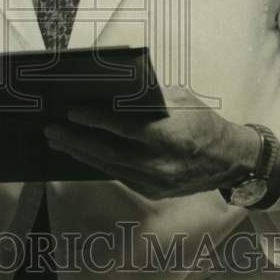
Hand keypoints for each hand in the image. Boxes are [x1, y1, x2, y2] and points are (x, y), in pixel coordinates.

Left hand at [44, 85, 259, 199]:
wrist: (229, 160)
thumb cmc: (202, 121)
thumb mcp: (180, 99)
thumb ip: (148, 96)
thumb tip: (111, 88)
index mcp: (169, 136)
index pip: (123, 128)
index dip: (94, 120)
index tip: (71, 111)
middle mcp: (160, 163)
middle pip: (107, 151)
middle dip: (75, 139)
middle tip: (50, 128)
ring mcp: (155, 182)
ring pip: (108, 167)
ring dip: (79, 153)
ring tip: (56, 140)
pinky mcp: (151, 192)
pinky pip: (117, 176)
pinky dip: (96, 164)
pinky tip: (79, 153)